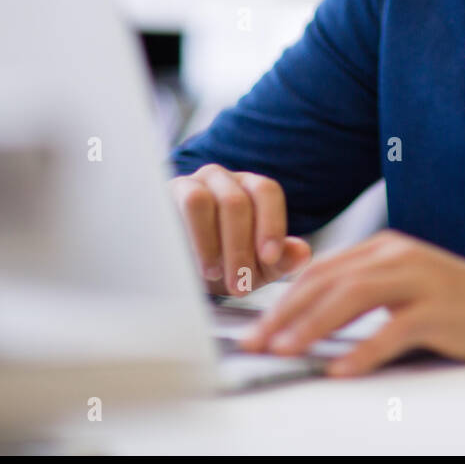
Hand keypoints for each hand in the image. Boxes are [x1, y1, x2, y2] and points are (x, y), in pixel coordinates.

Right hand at [169, 164, 312, 296]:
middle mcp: (222, 179)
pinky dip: (185, 238)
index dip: (271, 224)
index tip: (269, 259)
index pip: (267, 192)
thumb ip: (281, 261)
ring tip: (213, 275)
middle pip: (236, 201)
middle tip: (239, 284)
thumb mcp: (256, 268)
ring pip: (201, 200)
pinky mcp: (162, 196)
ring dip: (209, 242)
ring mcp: (190, 183)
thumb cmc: (224, 264)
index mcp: (251, 188)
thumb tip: (302, 252)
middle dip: (239, 248)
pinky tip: (190, 265)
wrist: (179, 270)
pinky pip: (172, 208)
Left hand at [239, 229, 464, 375]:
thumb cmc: (453, 302)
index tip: (255, 329)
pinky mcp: (438, 309)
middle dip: (285, 313)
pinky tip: (340, 370)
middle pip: (329, 281)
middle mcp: (398, 256)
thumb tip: (305, 320)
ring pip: (353, 297)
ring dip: (312, 326)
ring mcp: (419, 280)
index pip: (321, 269)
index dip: (283, 299)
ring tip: (284, 351)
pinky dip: (363, 351)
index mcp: (384, 248)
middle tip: (255, 342)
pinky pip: (393, 330)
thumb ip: (361, 294)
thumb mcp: (402, 286)